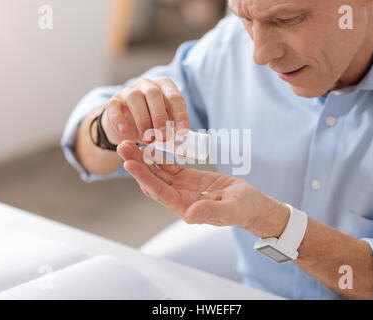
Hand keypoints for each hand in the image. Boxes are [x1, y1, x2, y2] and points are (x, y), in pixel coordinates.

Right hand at [101, 77, 189, 144]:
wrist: (126, 125)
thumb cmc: (152, 123)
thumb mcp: (165, 127)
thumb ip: (174, 134)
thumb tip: (183, 149)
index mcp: (165, 87)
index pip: (175, 97)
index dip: (180, 115)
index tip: (182, 132)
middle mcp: (147, 85)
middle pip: (154, 94)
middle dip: (160, 117)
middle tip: (164, 137)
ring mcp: (128, 91)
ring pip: (135, 98)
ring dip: (143, 120)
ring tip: (148, 139)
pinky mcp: (113, 101)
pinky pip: (114, 107)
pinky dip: (118, 119)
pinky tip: (124, 131)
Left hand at [117, 141, 289, 237]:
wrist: (250, 206)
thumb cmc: (243, 209)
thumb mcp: (230, 209)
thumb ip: (210, 211)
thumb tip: (190, 215)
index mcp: (185, 207)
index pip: (159, 192)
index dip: (144, 177)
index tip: (129, 163)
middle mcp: (179, 198)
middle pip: (152, 180)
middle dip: (137, 164)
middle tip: (123, 146)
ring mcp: (182, 188)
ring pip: (158, 172)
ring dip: (144, 158)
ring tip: (130, 142)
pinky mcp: (188, 179)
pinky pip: (170, 166)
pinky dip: (160, 156)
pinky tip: (151, 144)